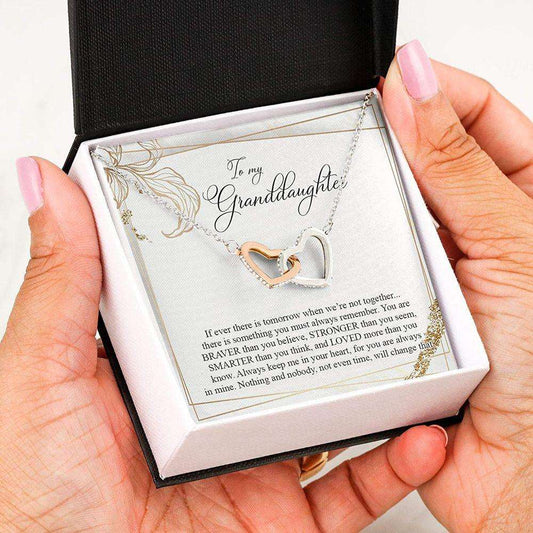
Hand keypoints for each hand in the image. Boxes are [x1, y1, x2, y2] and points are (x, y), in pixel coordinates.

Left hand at [0, 157, 447, 530]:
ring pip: (330, 406)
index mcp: (160, 368)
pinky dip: (394, 460)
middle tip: (357, 264)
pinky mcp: (288, 513)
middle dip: (319, 307)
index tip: (273, 209)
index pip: (210, 293)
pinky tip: (415, 433)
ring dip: (374, 377)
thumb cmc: (45, 514)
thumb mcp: (40, 382)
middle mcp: (212, 408)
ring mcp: (254, 457)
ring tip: (407, 338)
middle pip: (279, 344)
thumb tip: (49, 187)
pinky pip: (356, 483)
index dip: (240, 250)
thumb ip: (59, 286)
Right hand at [381, 40, 532, 530]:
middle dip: (385, 152)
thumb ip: (460, 164)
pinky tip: (335, 264)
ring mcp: (431, 275)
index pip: (478, 117)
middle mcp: (473, 236)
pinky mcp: (393, 316)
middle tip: (352, 141)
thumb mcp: (514, 245)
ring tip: (342, 203)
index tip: (391, 81)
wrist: (520, 476)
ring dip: (364, 218)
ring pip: (381, 222)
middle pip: (419, 166)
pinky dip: (344, 270)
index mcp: (519, 205)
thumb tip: (418, 82)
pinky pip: (357, 278)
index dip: (435, 91)